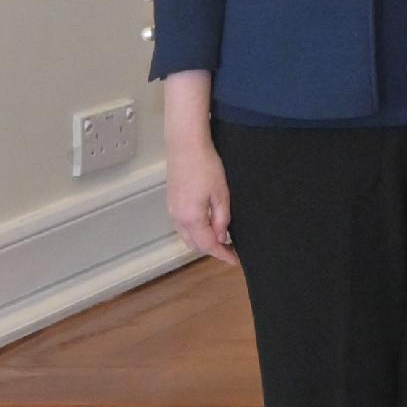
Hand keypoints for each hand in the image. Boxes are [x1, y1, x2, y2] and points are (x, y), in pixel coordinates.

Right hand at [166, 142, 235, 264]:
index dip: (222, 255)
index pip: (208, 245)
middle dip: (212, 250)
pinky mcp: (171, 202)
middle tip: (230, 250)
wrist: (185, 145)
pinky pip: (182, 226)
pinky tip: (207, 225)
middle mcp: (178, 218)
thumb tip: (222, 236)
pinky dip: (195, 231)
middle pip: (194, 244)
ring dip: (202, 241)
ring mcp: (172, 210)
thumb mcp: (221, 193)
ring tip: (222, 238)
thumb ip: (221, 218)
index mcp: (191, 218)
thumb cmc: (206, 165)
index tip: (235, 260)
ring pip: (187, 236)